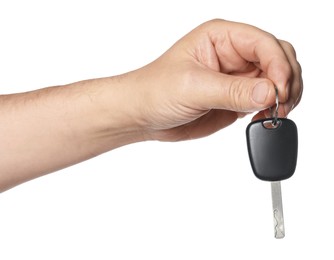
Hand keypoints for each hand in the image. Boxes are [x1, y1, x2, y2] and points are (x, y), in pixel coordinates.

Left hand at [129, 19, 302, 140]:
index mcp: (221, 37)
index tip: (279, 90)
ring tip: (274, 114)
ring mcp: (237, 77)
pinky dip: (273, 109)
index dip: (278, 65)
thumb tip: (270, 92)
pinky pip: (265, 100)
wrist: (143, 115)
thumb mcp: (193, 87)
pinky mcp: (236, 98)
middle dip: (286, 80)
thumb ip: (233, 90)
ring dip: (284, 97)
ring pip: (276, 80)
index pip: (264, 43)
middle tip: (281, 105)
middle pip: (278, 58)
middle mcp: (233, 54)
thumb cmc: (155, 90)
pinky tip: (264, 118)